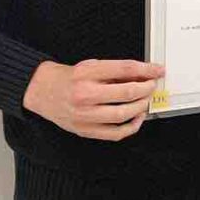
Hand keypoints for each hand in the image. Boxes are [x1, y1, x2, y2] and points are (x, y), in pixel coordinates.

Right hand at [23, 58, 163, 140]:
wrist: (42, 91)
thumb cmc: (69, 78)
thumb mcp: (92, 65)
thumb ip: (116, 71)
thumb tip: (143, 74)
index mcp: (87, 74)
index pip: (125, 69)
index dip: (146, 70)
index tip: (158, 70)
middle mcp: (84, 95)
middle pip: (126, 93)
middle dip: (146, 89)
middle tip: (152, 86)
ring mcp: (84, 116)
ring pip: (123, 115)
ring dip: (141, 107)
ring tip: (146, 100)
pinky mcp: (84, 130)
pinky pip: (115, 133)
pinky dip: (131, 127)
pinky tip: (137, 117)